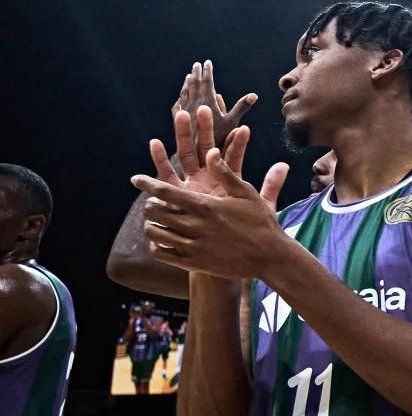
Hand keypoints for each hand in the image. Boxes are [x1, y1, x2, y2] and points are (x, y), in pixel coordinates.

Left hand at [132, 105, 289, 279]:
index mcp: (206, 206)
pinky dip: (156, 247)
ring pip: (156, 234)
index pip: (166, 192)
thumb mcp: (246, 193)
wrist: (271, 257)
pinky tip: (161, 242)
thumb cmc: (260, 222)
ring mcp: (194, 247)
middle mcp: (196, 226)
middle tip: (151, 203)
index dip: (147, 183)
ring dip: (151, 226)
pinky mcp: (195, 264)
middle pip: (156, 212)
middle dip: (149, 205)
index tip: (136, 179)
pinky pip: (163, 255)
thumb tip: (211, 151)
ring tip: (154, 222)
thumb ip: (225, 173)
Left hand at [172, 60, 257, 152]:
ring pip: (184, 93)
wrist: (196, 154)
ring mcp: (185, 111)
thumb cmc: (217, 139)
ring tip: (188, 77)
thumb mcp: (233, 123)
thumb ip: (241, 107)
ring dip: (187, 84)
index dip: (207, 71)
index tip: (207, 62)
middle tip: (197, 65)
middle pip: (194, 85)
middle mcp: (194, 104)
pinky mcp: (179, 121)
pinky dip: (180, 98)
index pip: (206, 82)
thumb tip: (254, 95)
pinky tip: (180, 98)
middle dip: (196, 74)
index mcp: (207, 101)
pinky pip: (178, 105)